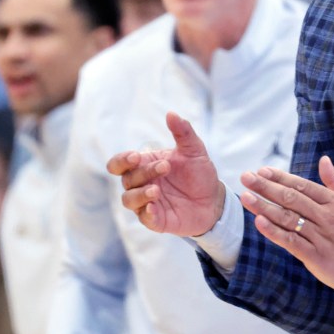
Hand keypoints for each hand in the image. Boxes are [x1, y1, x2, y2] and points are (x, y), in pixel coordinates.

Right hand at [107, 112, 224, 236]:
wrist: (215, 199)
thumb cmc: (199, 173)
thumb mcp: (195, 150)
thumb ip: (183, 132)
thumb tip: (171, 113)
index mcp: (144, 165)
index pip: (119, 163)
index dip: (122, 160)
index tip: (136, 157)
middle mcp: (141, 184)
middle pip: (127, 179)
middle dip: (144, 172)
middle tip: (166, 167)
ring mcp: (147, 203)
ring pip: (129, 200)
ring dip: (140, 194)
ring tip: (156, 190)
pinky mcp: (156, 221)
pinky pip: (145, 219)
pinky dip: (147, 214)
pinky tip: (155, 207)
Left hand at [239, 156, 333, 297]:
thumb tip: (323, 160)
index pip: (302, 185)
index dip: (281, 177)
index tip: (262, 170)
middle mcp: (326, 216)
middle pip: (291, 198)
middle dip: (266, 187)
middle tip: (246, 177)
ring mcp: (321, 236)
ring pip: (288, 218)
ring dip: (264, 206)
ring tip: (245, 196)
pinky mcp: (317, 256)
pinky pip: (292, 242)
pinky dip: (275, 232)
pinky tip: (259, 222)